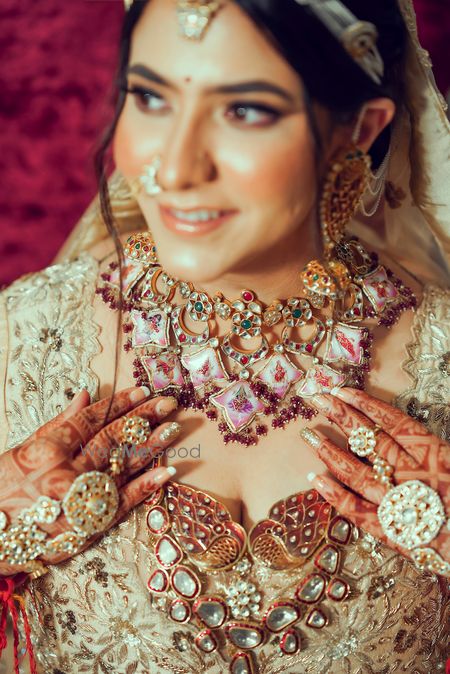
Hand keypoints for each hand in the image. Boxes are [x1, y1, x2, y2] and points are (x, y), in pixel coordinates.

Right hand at [0, 386, 180, 574]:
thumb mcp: (20, 451)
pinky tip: (167, 472)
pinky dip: (145, 488)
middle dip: (142, 419)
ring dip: (150, 448)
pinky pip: (121, 506)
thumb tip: (86, 395)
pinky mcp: (85, 530)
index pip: (90, 420)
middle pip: (111, 440)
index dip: (118, 404)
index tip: (141, 390)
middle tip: (167, 403)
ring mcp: (77, 504)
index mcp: (46, 451)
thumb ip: (57, 424)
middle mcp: (64, 475)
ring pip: (121, 469)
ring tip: (173, 429)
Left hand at [301, 387, 448, 565]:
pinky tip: (315, 480)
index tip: (343, 390)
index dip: (365, 404)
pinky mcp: (395, 533)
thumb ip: (440, 450)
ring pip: (357, 471)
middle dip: (340, 417)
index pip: (393, 421)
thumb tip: (416, 433)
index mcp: (435, 454)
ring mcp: (400, 502)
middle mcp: (412, 473)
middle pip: (368, 439)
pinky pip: (358, 512)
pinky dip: (335, 496)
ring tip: (308, 435)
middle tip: (315, 398)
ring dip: (330, 451)